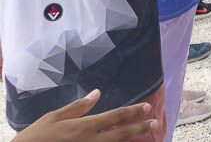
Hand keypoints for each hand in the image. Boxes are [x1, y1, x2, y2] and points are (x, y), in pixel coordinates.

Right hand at [14, 90, 156, 141]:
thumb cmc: (36, 136)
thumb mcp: (54, 117)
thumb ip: (78, 106)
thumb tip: (97, 93)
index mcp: (85, 126)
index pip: (115, 116)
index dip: (133, 112)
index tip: (147, 107)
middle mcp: (91, 140)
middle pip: (122, 134)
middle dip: (140, 128)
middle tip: (155, 123)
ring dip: (131, 141)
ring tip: (146, 137)